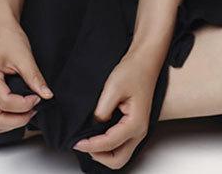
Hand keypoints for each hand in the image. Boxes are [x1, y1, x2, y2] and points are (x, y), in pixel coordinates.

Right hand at [0, 12, 53, 134]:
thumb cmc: (8, 37)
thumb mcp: (24, 55)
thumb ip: (34, 77)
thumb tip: (47, 95)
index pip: (5, 103)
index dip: (25, 104)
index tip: (38, 96)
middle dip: (17, 120)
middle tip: (34, 108)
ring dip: (12, 123)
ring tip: (28, 110)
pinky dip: (7, 118)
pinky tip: (20, 109)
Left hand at [72, 47, 160, 169]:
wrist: (144, 62)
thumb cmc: (133, 71)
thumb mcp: (113, 87)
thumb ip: (102, 109)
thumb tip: (94, 125)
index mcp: (136, 123)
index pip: (109, 143)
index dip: (91, 145)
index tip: (77, 142)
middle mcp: (140, 131)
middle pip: (118, 160)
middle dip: (99, 156)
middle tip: (82, 145)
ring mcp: (138, 130)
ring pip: (120, 155)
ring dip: (103, 153)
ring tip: (88, 142)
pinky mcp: (134, 126)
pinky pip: (121, 145)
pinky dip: (108, 146)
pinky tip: (97, 135)